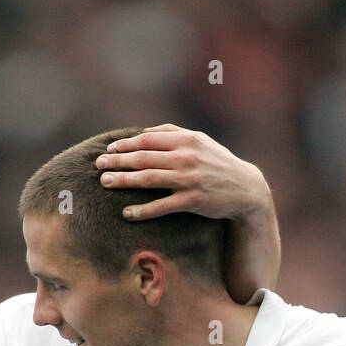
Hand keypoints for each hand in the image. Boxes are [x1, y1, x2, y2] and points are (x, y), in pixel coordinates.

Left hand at [96, 124, 270, 222]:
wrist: (247, 189)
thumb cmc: (218, 163)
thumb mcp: (200, 142)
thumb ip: (174, 134)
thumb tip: (144, 132)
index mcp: (187, 139)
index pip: (148, 139)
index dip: (125, 145)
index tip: (109, 150)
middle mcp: (187, 156)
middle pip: (143, 157)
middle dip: (118, 161)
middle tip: (99, 166)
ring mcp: (190, 179)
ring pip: (148, 179)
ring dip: (124, 181)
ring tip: (105, 183)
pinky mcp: (193, 200)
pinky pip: (162, 206)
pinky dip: (143, 210)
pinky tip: (126, 213)